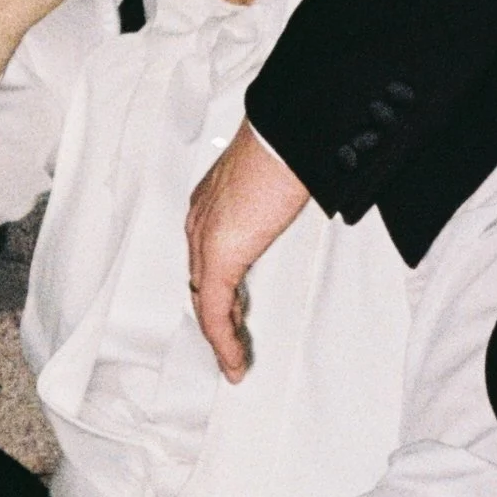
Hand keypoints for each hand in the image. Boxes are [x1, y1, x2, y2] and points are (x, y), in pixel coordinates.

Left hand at [186, 118, 312, 383]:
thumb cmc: (289, 144)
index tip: (233, 309)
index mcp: (212, 200)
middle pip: (202, 282)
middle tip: (233, 344)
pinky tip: (234, 361)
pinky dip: (224, 341)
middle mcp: (200, 220)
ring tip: (235, 361)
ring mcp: (205, 240)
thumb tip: (296, 197)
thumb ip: (278, 195)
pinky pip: (215, 312)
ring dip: (221, 337)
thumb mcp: (281, 177)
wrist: (286, 135)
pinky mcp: (219, 257)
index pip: (206, 256)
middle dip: (218, 317)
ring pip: (205, 302)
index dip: (217, 286)